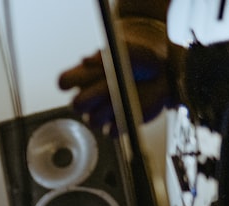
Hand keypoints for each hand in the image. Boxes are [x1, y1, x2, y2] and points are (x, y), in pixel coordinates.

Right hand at [58, 17, 172, 131]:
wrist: (165, 74)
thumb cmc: (142, 60)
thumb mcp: (128, 50)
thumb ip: (107, 55)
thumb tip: (87, 60)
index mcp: (86, 76)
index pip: (64, 82)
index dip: (69, 81)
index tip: (85, 75)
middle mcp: (90, 97)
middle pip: (76, 105)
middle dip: (92, 96)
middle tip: (110, 86)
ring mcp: (102, 112)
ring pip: (92, 120)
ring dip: (108, 109)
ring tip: (125, 96)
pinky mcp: (117, 125)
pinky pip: (111, 132)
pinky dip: (121, 122)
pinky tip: (131, 110)